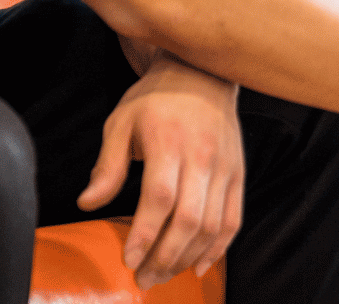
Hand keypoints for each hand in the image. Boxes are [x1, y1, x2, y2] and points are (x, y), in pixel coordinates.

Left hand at [77, 52, 243, 288]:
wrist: (204, 72)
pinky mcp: (238, 172)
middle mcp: (203, 155)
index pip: (160, 197)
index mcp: (170, 141)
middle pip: (190, 218)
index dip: (145, 234)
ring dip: (188, 257)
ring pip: (213, 224)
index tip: (128, 259)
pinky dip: (219, 247)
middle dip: (165, 257)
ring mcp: (225, 165)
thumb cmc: (157, 98)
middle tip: (143, 278)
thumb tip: (88, 203)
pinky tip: (200, 264)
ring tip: (164, 274)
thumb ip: (108, 164)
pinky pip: (234, 217)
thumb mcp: (122, 121)